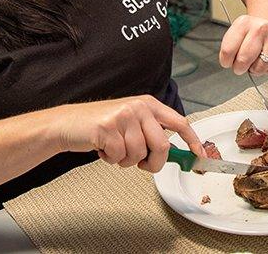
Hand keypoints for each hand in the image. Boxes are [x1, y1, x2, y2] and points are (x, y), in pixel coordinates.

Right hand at [53, 95, 203, 171]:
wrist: (68, 124)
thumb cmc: (101, 127)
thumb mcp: (132, 122)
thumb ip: (152, 132)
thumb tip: (177, 153)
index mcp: (148, 104)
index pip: (179, 122)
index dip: (192, 141)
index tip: (199, 155)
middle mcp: (138, 107)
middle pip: (162, 145)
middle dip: (153, 162)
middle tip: (141, 164)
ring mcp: (123, 116)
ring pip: (140, 154)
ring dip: (127, 161)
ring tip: (114, 149)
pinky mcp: (108, 127)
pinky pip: (121, 157)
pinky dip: (112, 159)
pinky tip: (103, 148)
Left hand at [219, 15, 267, 75]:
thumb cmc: (251, 34)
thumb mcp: (236, 34)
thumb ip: (229, 48)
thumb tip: (230, 65)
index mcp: (244, 23)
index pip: (227, 50)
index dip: (226, 61)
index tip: (228, 61)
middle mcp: (261, 28)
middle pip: (243, 60)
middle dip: (239, 68)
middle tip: (241, 65)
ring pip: (259, 68)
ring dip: (255, 69)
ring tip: (256, 59)